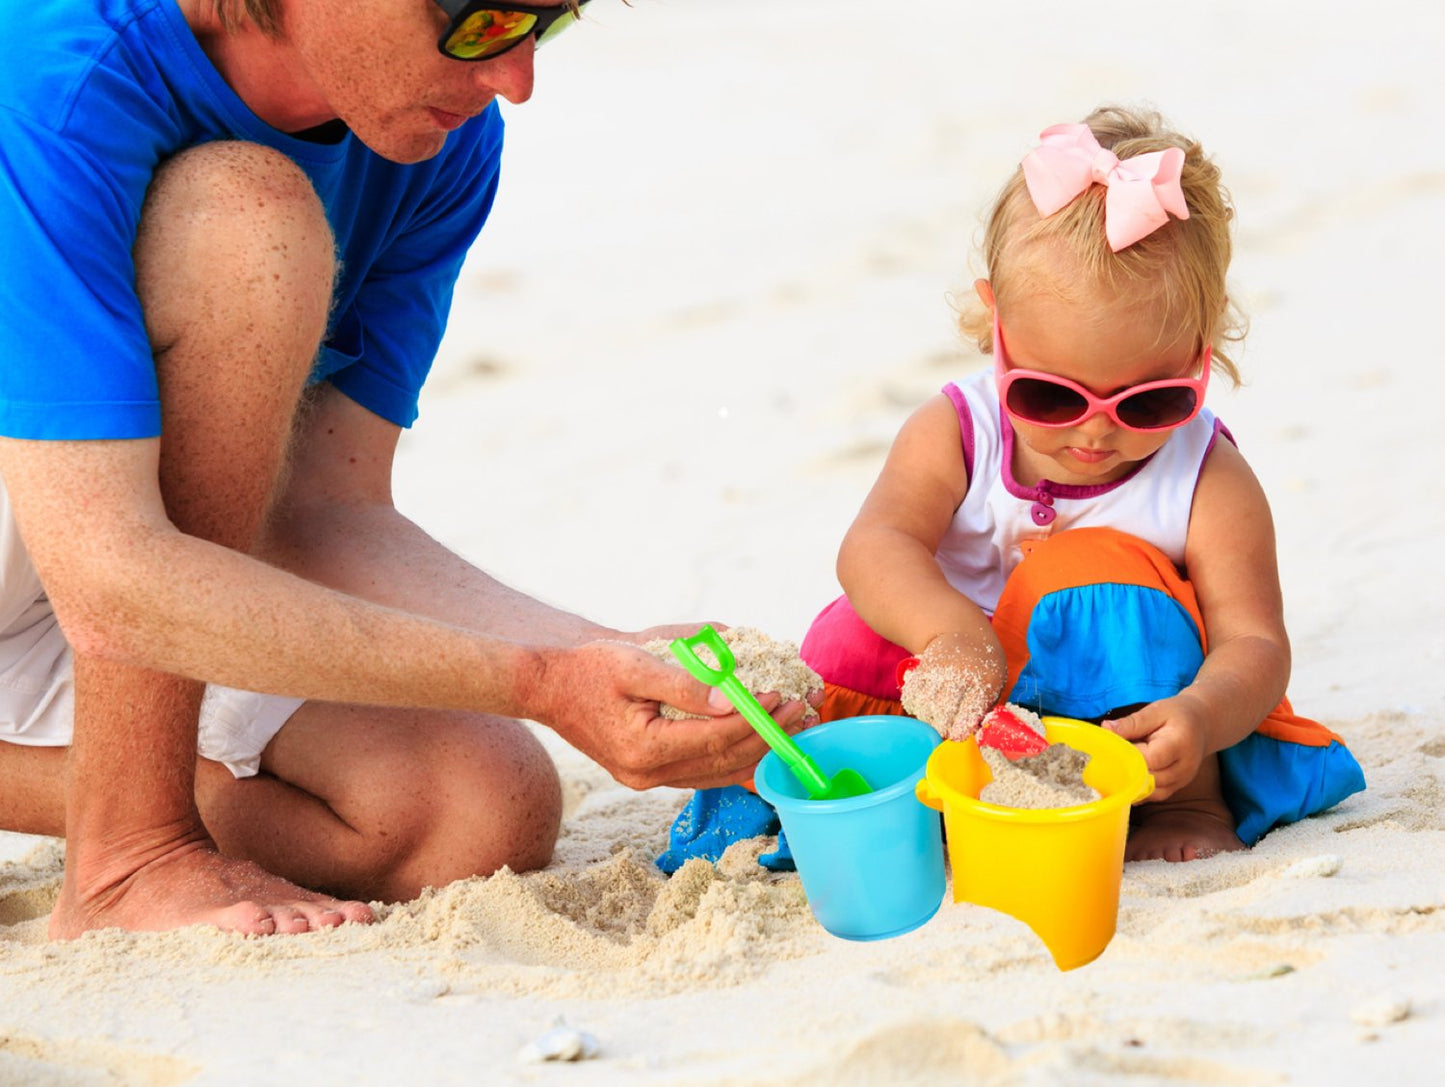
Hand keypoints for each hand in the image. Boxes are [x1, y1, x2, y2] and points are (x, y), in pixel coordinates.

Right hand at [526, 640, 812, 789]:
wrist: (551, 686)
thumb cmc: (590, 667)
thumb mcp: (634, 664)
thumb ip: (683, 685)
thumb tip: (730, 700)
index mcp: (643, 749)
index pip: (716, 738)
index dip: (755, 718)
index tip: (782, 695)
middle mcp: (647, 775)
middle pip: (724, 760)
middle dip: (767, 735)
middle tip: (801, 710)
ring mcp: (649, 781)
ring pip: (718, 773)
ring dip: (759, 750)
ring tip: (792, 726)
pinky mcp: (652, 776)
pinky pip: (705, 774)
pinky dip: (736, 759)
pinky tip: (761, 744)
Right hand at [899, 632, 1006, 741]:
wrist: (965, 634)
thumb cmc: (983, 670)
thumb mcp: (994, 685)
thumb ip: (984, 711)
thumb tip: (972, 738)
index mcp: (985, 681)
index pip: (970, 710)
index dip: (961, 729)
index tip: (956, 736)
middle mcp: (961, 673)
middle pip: (945, 708)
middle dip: (942, 726)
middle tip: (944, 731)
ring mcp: (940, 668)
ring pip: (926, 702)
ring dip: (928, 717)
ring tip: (934, 719)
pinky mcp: (924, 667)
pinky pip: (913, 692)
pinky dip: (914, 704)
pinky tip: (921, 707)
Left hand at [1102, 694, 1209, 800]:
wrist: (1202, 726)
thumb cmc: (1177, 715)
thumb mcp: (1156, 710)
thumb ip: (1132, 722)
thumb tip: (1106, 728)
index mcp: (1179, 745)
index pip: (1151, 759)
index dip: (1130, 756)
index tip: (1116, 746)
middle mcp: (1184, 768)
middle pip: (1149, 779)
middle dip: (1128, 769)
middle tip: (1113, 757)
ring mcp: (1180, 782)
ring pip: (1149, 793)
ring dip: (1130, 782)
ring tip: (1119, 765)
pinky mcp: (1174, 788)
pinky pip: (1151, 796)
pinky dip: (1136, 790)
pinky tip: (1125, 777)